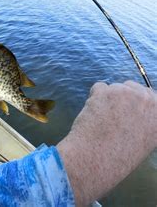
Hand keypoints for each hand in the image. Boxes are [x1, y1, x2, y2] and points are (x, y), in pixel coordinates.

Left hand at [57, 81, 155, 205]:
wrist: (97, 157)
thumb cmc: (118, 155)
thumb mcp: (144, 140)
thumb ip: (143, 121)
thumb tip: (133, 111)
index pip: (151, 97)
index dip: (136, 102)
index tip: (126, 110)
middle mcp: (149, 101)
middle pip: (133, 87)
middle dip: (121, 97)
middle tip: (111, 116)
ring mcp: (129, 93)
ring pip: (115, 87)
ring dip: (107, 98)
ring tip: (103, 120)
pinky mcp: (108, 91)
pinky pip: (99, 88)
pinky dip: (94, 99)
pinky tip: (94, 115)